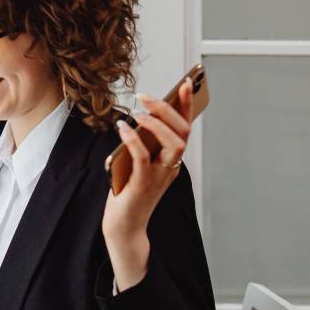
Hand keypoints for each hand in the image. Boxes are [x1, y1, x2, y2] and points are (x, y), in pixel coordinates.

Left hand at [101, 79, 193, 290]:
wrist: (123, 226)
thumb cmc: (128, 192)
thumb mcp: (137, 163)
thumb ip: (142, 144)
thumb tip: (137, 117)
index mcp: (170, 160)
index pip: (184, 128)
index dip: (187, 106)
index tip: (186, 83)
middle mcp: (170, 167)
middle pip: (182, 133)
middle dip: (168, 110)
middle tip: (146, 96)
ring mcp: (159, 177)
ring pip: (172, 145)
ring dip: (157, 124)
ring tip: (137, 110)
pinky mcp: (142, 185)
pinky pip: (143, 158)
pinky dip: (134, 140)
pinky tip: (122, 127)